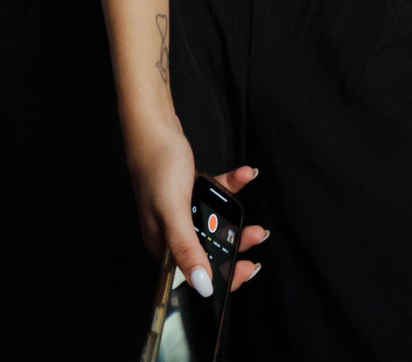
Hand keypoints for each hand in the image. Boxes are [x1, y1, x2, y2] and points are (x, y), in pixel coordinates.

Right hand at [128, 118, 266, 296]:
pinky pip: (215, 195)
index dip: (220, 278)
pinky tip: (246, 174)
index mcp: (161, 244)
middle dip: (235, 246)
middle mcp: (170, 231)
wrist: (154, 125)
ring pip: (214, 223)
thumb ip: (188, 249)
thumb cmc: (157, 167)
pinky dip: (230, 187)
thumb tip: (202, 286)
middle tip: (257, 236)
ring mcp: (180, 211)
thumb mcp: (174, 212)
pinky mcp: (189, 191)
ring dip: (236, 218)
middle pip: (208, 249)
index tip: (246, 269)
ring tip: (255, 218)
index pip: (193, 274)